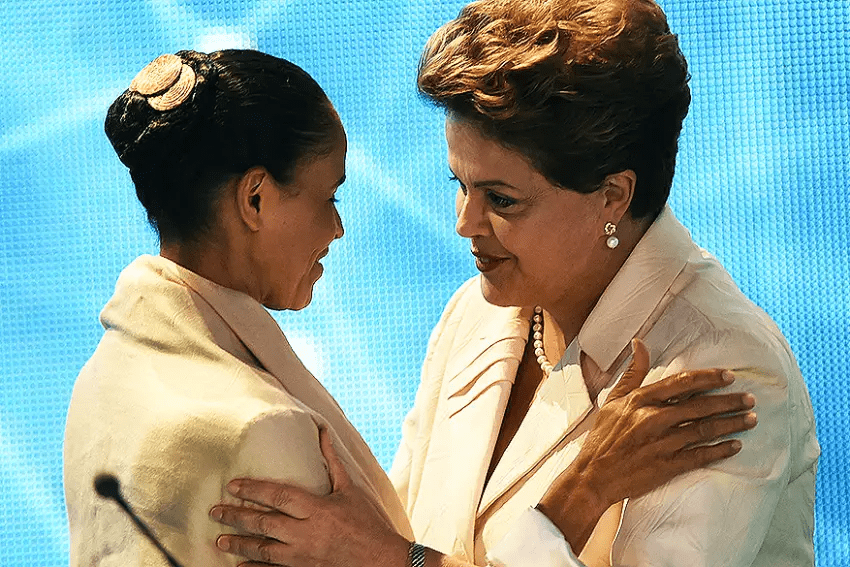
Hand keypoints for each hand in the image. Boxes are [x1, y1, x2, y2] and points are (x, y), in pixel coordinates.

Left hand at [209, 427, 408, 566]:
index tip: (232, 485)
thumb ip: (332, 462)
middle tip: (215, 511)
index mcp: (317, 510)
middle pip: (263, 524)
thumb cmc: (368, 523)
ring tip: (220, 539)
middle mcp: (306, 534)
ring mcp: (303, 557)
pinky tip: (240, 566)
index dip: (253, 490)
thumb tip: (322, 433)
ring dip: (239, 544)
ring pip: (263, 551)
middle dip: (236, 516)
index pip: (278, 497)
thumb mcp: (351, 489)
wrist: (382, 561)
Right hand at [537, 338, 756, 551]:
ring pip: (704, 430)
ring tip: (751, 419)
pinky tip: (736, 446)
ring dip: (731, 424)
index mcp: (641, 400)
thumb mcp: (614, 400)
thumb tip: (640, 342)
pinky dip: (720, 451)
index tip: (729, 375)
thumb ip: (632, 372)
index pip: (682, 383)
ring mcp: (661, 444)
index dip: (708, 378)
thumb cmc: (603, 436)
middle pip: (700, 406)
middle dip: (729, 401)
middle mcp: (653, 419)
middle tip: (750, 398)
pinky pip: (700, 456)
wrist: (593, 476)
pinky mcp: (667, 466)